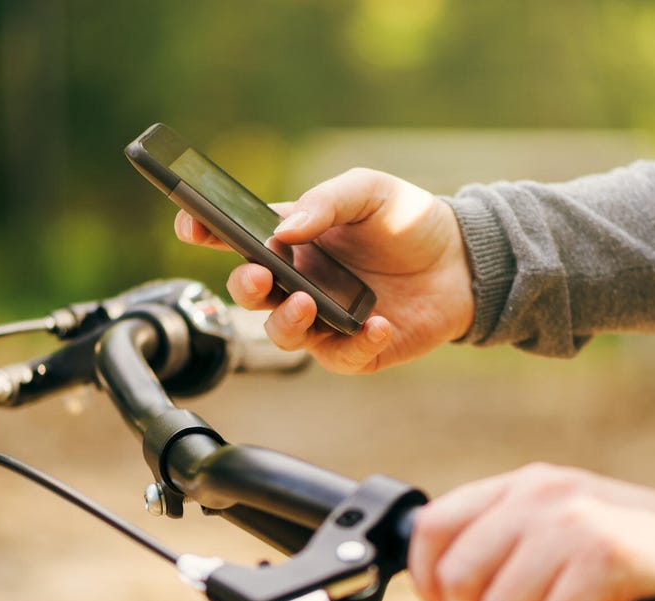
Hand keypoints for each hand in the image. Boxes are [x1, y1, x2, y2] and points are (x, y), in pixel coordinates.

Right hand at [176, 168, 472, 373]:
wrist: (464, 259)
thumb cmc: (408, 221)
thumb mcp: (369, 190)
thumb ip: (327, 200)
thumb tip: (286, 229)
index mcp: (290, 239)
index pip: (234, 238)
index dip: (204, 231)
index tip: (190, 224)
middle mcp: (298, 282)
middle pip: (250, 294)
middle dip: (245, 288)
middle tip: (261, 277)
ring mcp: (323, 318)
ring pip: (282, 334)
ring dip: (287, 322)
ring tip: (309, 302)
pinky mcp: (355, 349)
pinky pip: (340, 356)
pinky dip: (355, 343)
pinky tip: (376, 323)